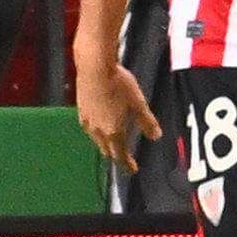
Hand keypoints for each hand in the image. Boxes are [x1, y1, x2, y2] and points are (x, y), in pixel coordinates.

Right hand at [74, 60, 160, 174]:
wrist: (94, 67)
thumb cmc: (119, 84)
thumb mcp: (138, 103)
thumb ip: (147, 121)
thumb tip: (156, 136)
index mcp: (114, 131)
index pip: (120, 155)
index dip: (127, 164)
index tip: (133, 169)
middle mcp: (98, 130)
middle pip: (106, 149)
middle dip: (115, 154)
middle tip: (123, 156)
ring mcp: (87, 120)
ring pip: (96, 139)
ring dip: (104, 144)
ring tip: (110, 142)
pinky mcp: (80, 109)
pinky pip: (88, 128)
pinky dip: (95, 132)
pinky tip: (96, 124)